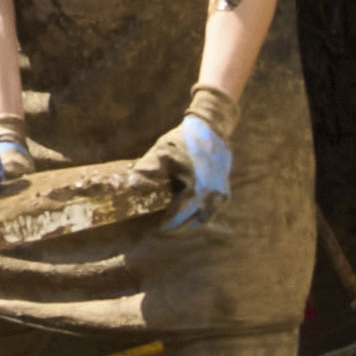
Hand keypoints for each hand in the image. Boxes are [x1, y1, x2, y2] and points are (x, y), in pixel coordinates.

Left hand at [80, 101, 228, 239]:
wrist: (210, 127)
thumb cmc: (182, 140)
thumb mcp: (160, 154)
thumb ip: (145, 172)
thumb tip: (130, 187)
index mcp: (196, 191)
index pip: (178, 217)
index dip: (164, 225)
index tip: (152, 227)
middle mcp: (212, 197)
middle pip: (191, 222)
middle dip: (175, 227)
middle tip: (159, 228)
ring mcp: (221, 195)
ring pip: (202, 219)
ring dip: (187, 223)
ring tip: (172, 223)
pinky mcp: (224, 191)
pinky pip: (210, 210)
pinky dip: (197, 214)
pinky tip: (185, 212)